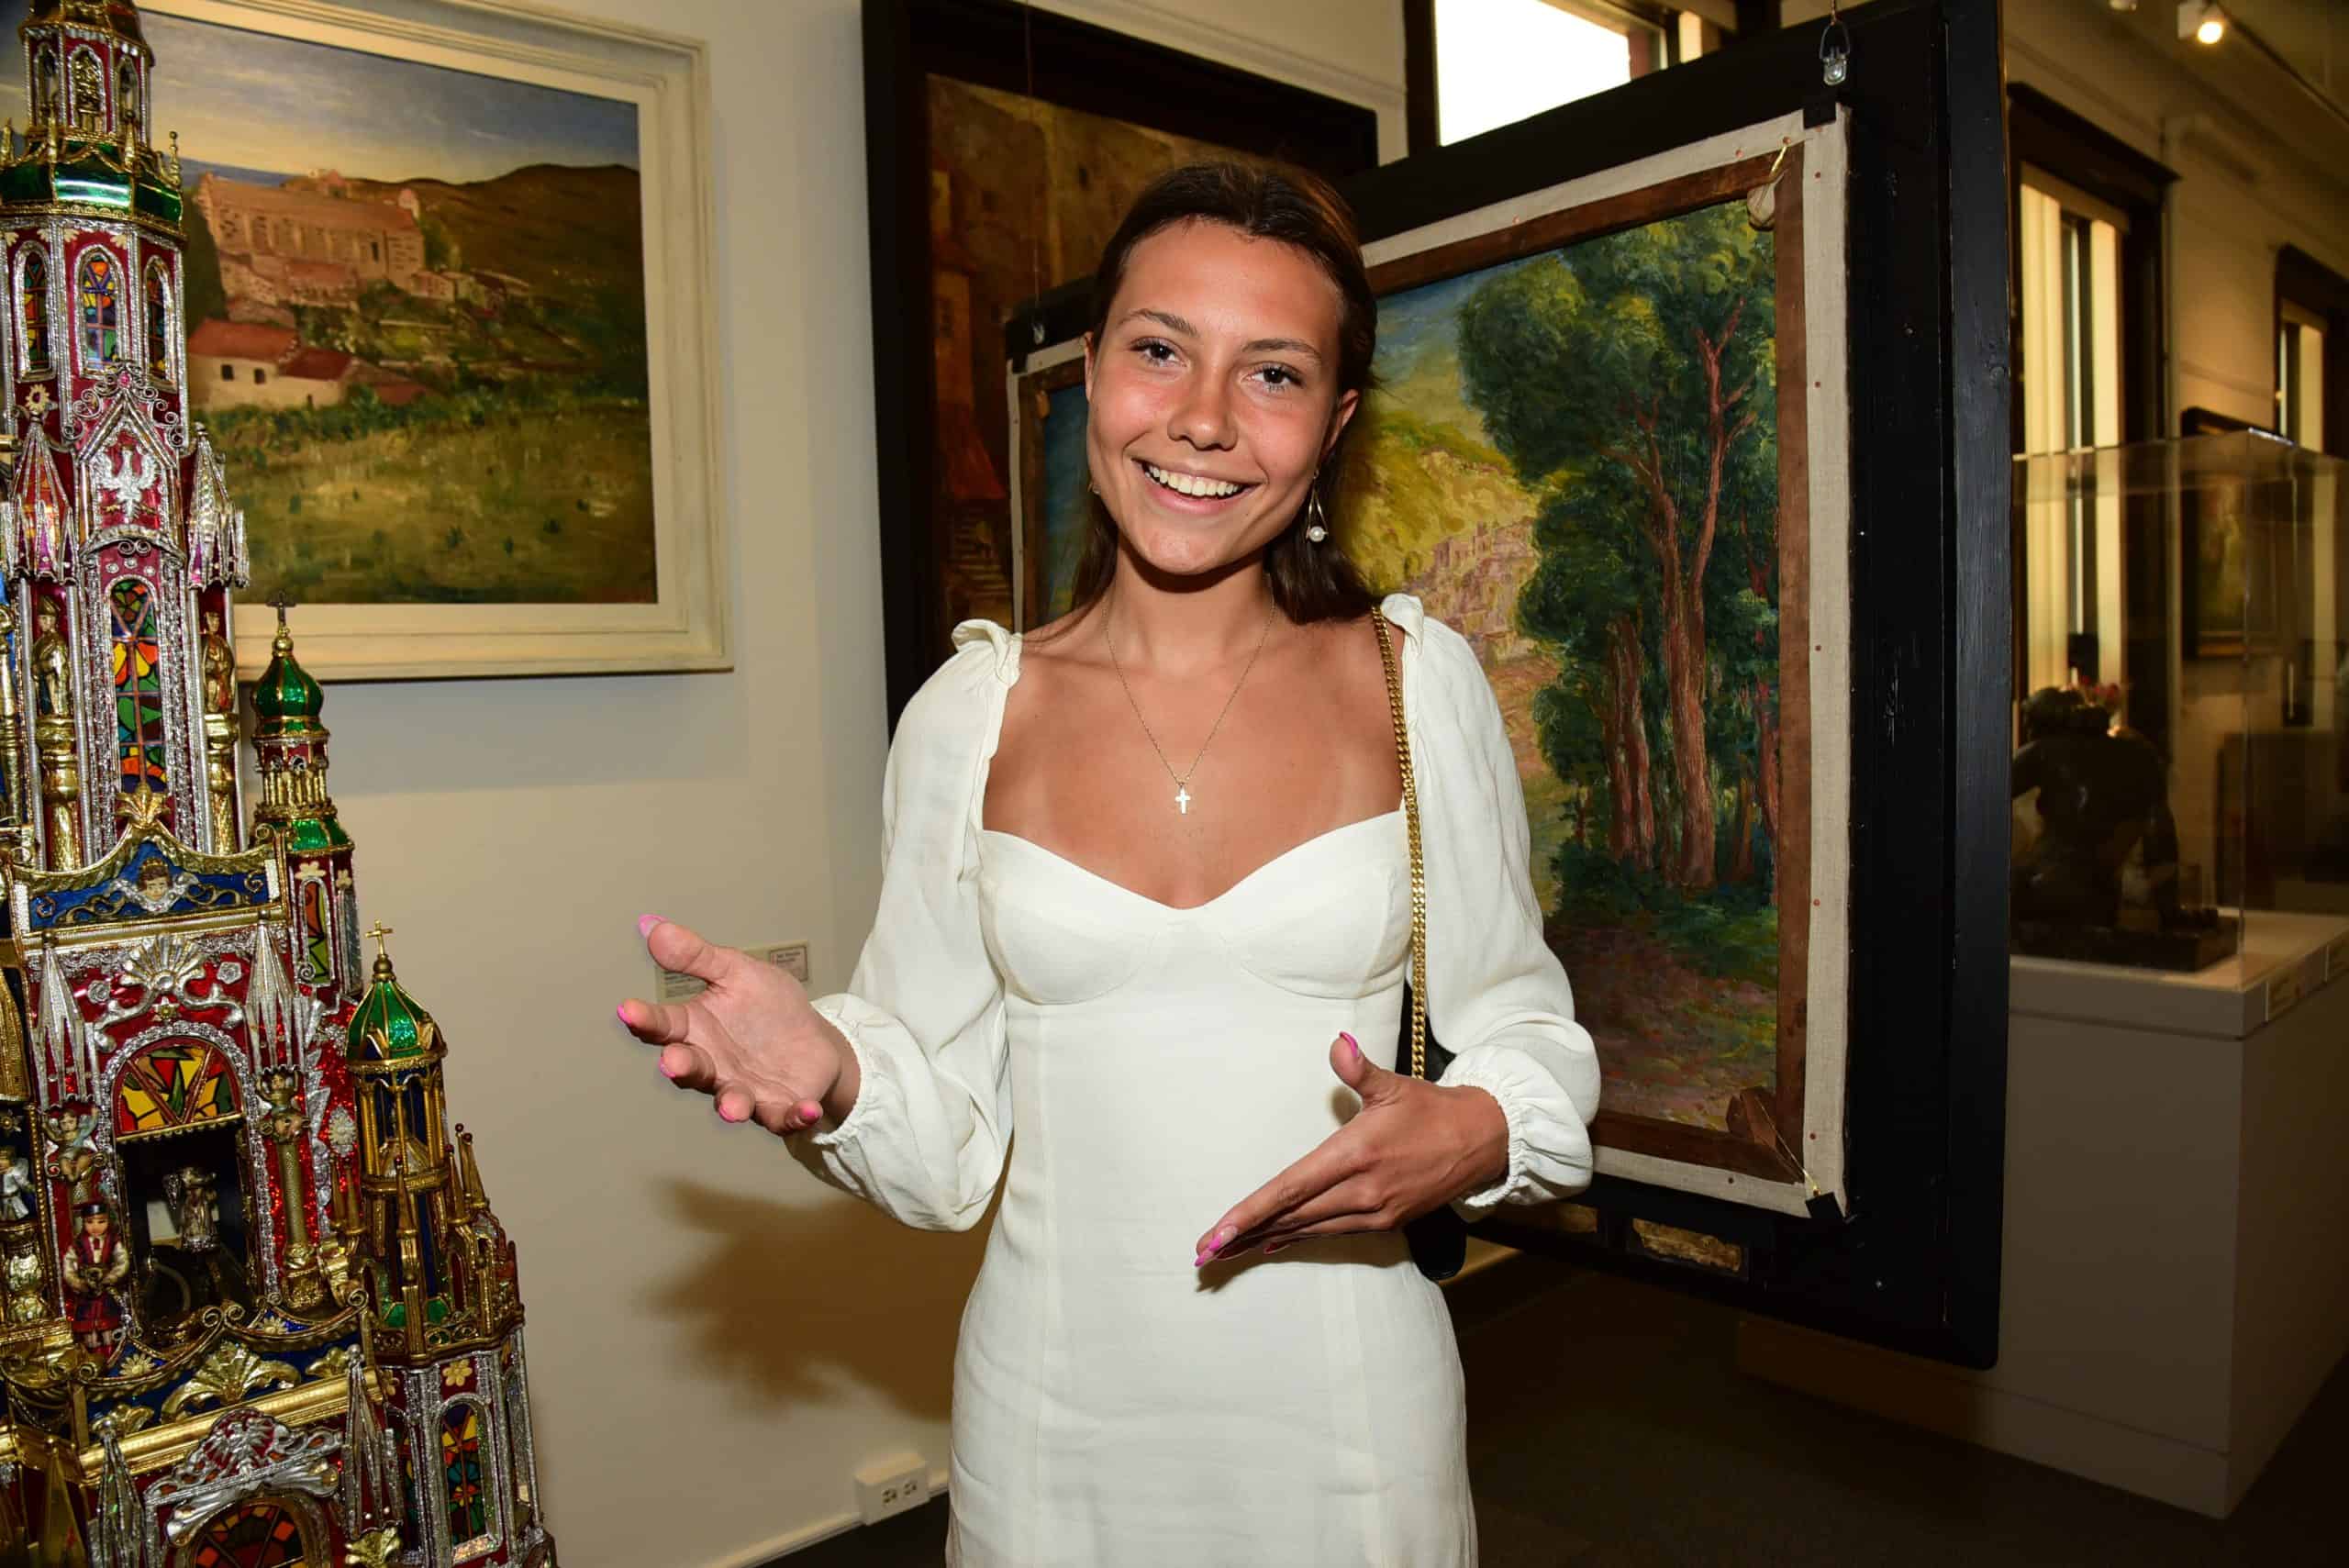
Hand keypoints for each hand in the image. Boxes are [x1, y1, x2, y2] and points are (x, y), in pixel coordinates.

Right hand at [616, 915, 853, 1135]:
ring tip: (732, 1105)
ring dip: (731, 1104)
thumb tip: (651, 924)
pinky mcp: (779, 1107)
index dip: (646, 1019)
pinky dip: (794, 1115)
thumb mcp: (736, 972)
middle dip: (682, 1066)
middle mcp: (714, 1065)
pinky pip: (784, 1116)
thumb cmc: (767, 1008)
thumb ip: (696, 956)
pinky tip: (806, 1109)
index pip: (664, 1025)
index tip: (628, 1009)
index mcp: (698, 1030)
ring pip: (731, 1100)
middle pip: (692, 1068)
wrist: (813, 1042)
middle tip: (672, 1062)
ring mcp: (744, 1090)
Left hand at [1193, 1033, 1505, 1263]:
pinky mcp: (1387, 1221)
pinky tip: (1273, 1243)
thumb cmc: (1432, 1109)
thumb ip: (1359, 1069)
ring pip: (1308, 1229)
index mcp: (1356, 1154)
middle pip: (1292, 1216)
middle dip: (1245, 1234)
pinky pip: (1332, 1233)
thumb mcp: (1395, 1085)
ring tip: (1227, 1253)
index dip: (1251, 1211)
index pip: (1292, 1187)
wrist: (1483, 1141)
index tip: (1218, 1232)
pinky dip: (1298, 1238)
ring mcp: (1376, 1211)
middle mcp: (1362, 1190)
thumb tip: (1337, 1044)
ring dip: (1266, 1239)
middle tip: (1203, 1253)